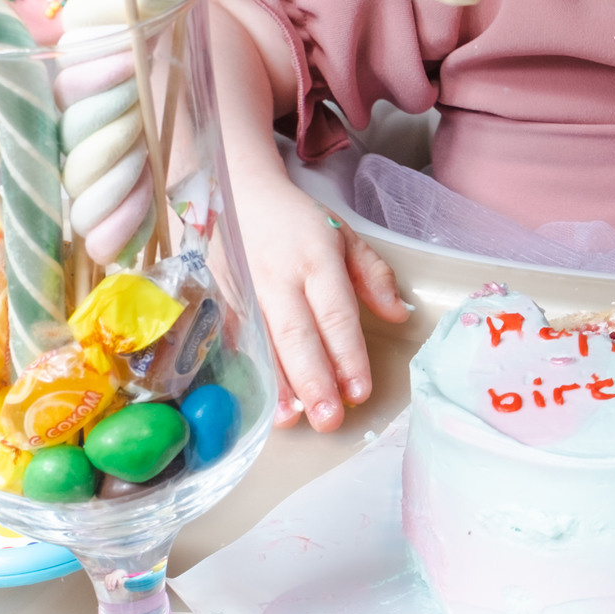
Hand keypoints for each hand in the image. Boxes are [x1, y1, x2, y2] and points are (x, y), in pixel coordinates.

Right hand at [232, 179, 407, 430]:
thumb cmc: (297, 222)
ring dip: (275, 385)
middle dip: (313, 380)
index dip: (347, 355)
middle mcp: (277, 276)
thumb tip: (398, 315)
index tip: (360, 392)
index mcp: (316, 258)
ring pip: (260, 343)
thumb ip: (373, 276)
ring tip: (291, 421)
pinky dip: (242, 372)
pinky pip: (230, 341)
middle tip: (329, 418)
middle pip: (296, 334)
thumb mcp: (345, 236)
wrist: (237, 192)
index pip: (336, 313)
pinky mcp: (216, 298)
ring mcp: (242, 288)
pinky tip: (252, 402)